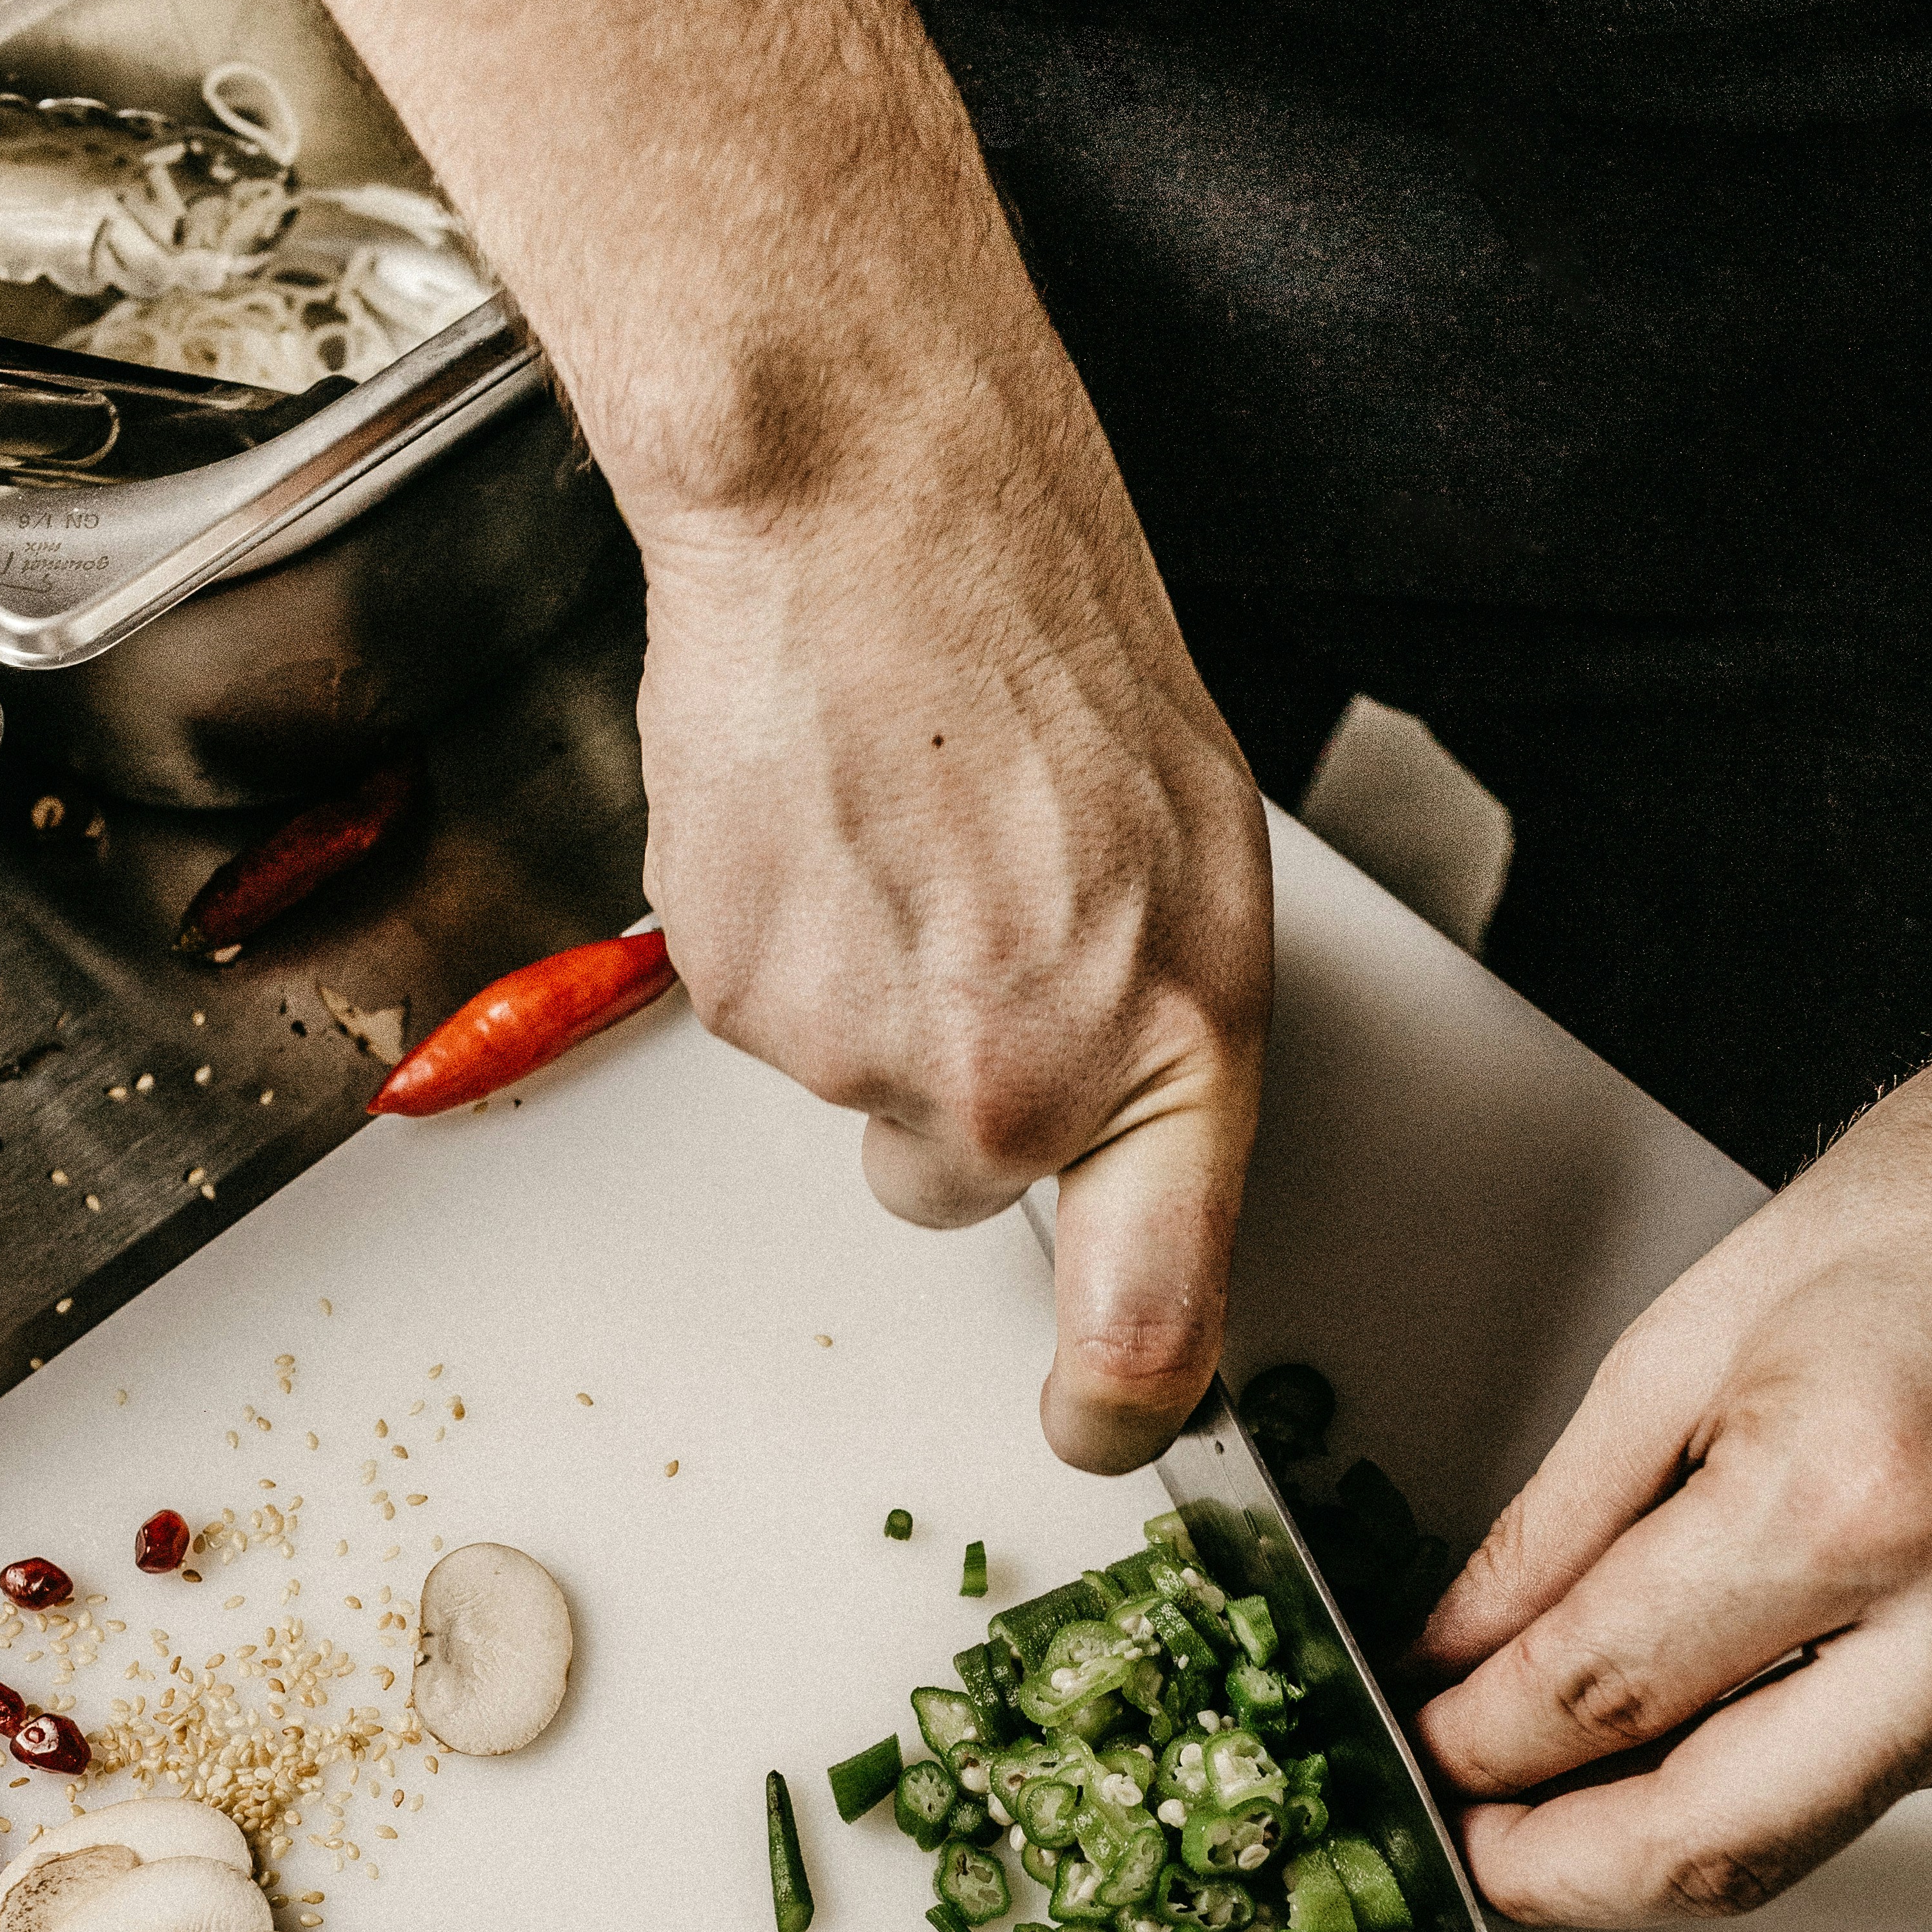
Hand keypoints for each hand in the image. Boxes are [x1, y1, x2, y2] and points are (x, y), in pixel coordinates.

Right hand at [629, 363, 1268, 1479]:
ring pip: (857, 1090)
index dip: (1117, 1407)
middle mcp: (1016, 1081)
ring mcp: (860, 1048)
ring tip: (905, 829)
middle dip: (958, 1085)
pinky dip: (788, 934)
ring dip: (872, 990)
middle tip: (973, 919)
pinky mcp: (737, 995)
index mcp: (1167, 1049)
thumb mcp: (1194, 868)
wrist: (873, 509)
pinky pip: (768, 1012)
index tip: (1097, 1422)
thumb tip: (1130, 1169)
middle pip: (958, 1187)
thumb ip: (1160, 1048)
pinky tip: (827, 819)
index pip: (1151, 1325)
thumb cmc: (1048, 649)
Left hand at [1414, 1010, 1931, 1923]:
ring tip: (1579, 1786)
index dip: (1479, 1745)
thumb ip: (1560, 1517)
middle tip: (1477, 1843)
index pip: (1606, 1693)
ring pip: (1817, 1832)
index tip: (1426, 1748)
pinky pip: (1913, 1773)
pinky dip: (1803, 1759)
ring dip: (1678, 1828)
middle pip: (1717, 1841)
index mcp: (1852, 1489)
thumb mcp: (1698, 1325)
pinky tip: (1745, 1706)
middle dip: (1563, 1870)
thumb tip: (1461, 1647)